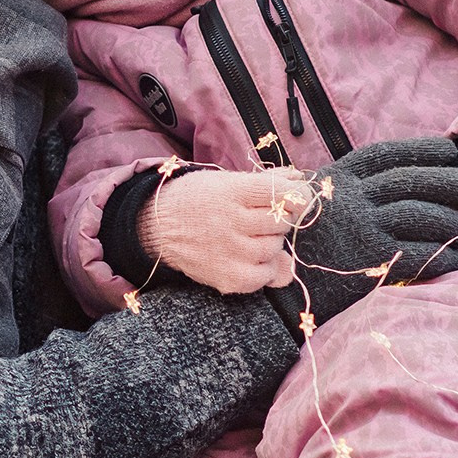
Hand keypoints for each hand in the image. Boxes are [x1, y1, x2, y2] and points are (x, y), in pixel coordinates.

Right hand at [139, 168, 297, 295]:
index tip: (298, 196)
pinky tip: (251, 257)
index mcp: (231, 191)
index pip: (282, 194)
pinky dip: (266, 267)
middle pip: (282, 221)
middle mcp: (231, 221)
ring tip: (250, 235)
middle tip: (262, 215)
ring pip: (275, 247)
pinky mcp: (228, 277)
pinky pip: (266, 275)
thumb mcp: (224, 180)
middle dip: (280, 216)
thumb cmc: (195, 198)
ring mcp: (230, 252)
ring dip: (270, 241)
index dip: (298, 194)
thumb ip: (265, 181)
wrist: (157, 227)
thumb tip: (300, 180)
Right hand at [273, 136, 457, 331]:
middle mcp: (351, 199)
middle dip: (455, 181)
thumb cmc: (300, 244)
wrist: (278, 292)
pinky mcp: (372, 263)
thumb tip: (394, 177)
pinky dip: (449, 256)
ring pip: (422, 215)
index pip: (389, 155)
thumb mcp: (314, 201)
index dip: (424, 150)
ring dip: (454, 221)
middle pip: (413, 182)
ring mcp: (361, 230)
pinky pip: (422, 255)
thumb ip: (348, 188)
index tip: (452, 151)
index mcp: (337, 179)